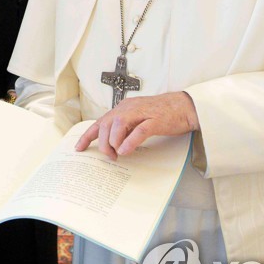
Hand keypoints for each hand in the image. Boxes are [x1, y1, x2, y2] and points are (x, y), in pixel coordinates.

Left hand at [75, 91, 199, 159]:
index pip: (100, 122)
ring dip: (114, 142)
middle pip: (106, 125)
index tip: (79, 148)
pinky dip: (130, 141)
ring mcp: (141, 113)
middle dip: (103, 143)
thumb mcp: (138, 120)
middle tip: (109, 156)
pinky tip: (126, 151)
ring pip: (118, 125)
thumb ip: (125, 129)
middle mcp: (128, 108)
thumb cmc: (161, 114)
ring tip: (117, 154)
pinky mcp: (155, 120)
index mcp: (123, 109)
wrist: (184, 106)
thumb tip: (113, 146)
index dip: (88, 136)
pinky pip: (139, 131)